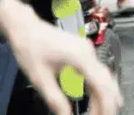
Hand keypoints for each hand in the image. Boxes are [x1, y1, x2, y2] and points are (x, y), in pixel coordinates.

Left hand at [0, 0, 122, 114]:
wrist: (25, 26)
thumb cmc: (30, 48)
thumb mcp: (39, 79)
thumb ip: (55, 100)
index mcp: (80, 57)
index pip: (102, 85)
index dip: (106, 105)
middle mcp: (88, 53)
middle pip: (107, 81)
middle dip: (108, 102)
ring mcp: (87, 51)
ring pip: (104, 77)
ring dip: (103, 95)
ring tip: (100, 112)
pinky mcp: (83, 52)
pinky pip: (96, 72)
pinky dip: (97, 87)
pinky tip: (95, 98)